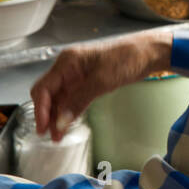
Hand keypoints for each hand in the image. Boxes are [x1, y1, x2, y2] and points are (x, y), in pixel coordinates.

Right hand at [31, 31, 172, 141]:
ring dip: (57, 116)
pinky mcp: (87, 82)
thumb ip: (79, 101)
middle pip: (48, 94)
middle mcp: (68, 68)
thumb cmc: (127, 58)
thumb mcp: (102, 80)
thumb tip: (61, 121)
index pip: (44, 88)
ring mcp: (78, 75)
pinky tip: (68, 124)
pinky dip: (68, 111)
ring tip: (58, 136)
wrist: (147, 53)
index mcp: (67, 62)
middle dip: (47, 114)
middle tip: (50, 135)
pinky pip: (72, 98)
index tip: (43, 128)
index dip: (41, 110)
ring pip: (60, 98)